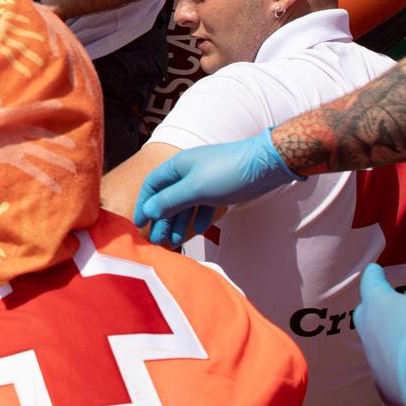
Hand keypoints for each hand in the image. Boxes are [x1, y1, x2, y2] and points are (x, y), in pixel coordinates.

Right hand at [131, 131, 299, 246]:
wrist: (265, 164)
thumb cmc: (228, 173)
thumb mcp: (195, 189)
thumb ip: (170, 200)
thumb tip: (148, 210)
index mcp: (178, 166)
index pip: (153, 185)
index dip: (144, 204)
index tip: (139, 224)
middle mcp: (188, 171)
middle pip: (168, 197)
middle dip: (162, 219)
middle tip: (157, 240)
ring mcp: (205, 179)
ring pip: (186, 203)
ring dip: (179, 222)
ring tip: (174, 241)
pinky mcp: (220, 188)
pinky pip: (203, 204)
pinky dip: (199, 217)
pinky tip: (199, 230)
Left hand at [357, 256, 405, 405]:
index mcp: (376, 306)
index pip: (370, 282)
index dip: (375, 273)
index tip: (376, 269)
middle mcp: (368, 333)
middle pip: (366, 313)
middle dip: (375, 305)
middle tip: (389, 302)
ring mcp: (374, 363)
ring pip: (376, 343)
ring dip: (387, 336)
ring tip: (405, 334)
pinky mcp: (384, 389)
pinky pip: (388, 370)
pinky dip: (397, 364)